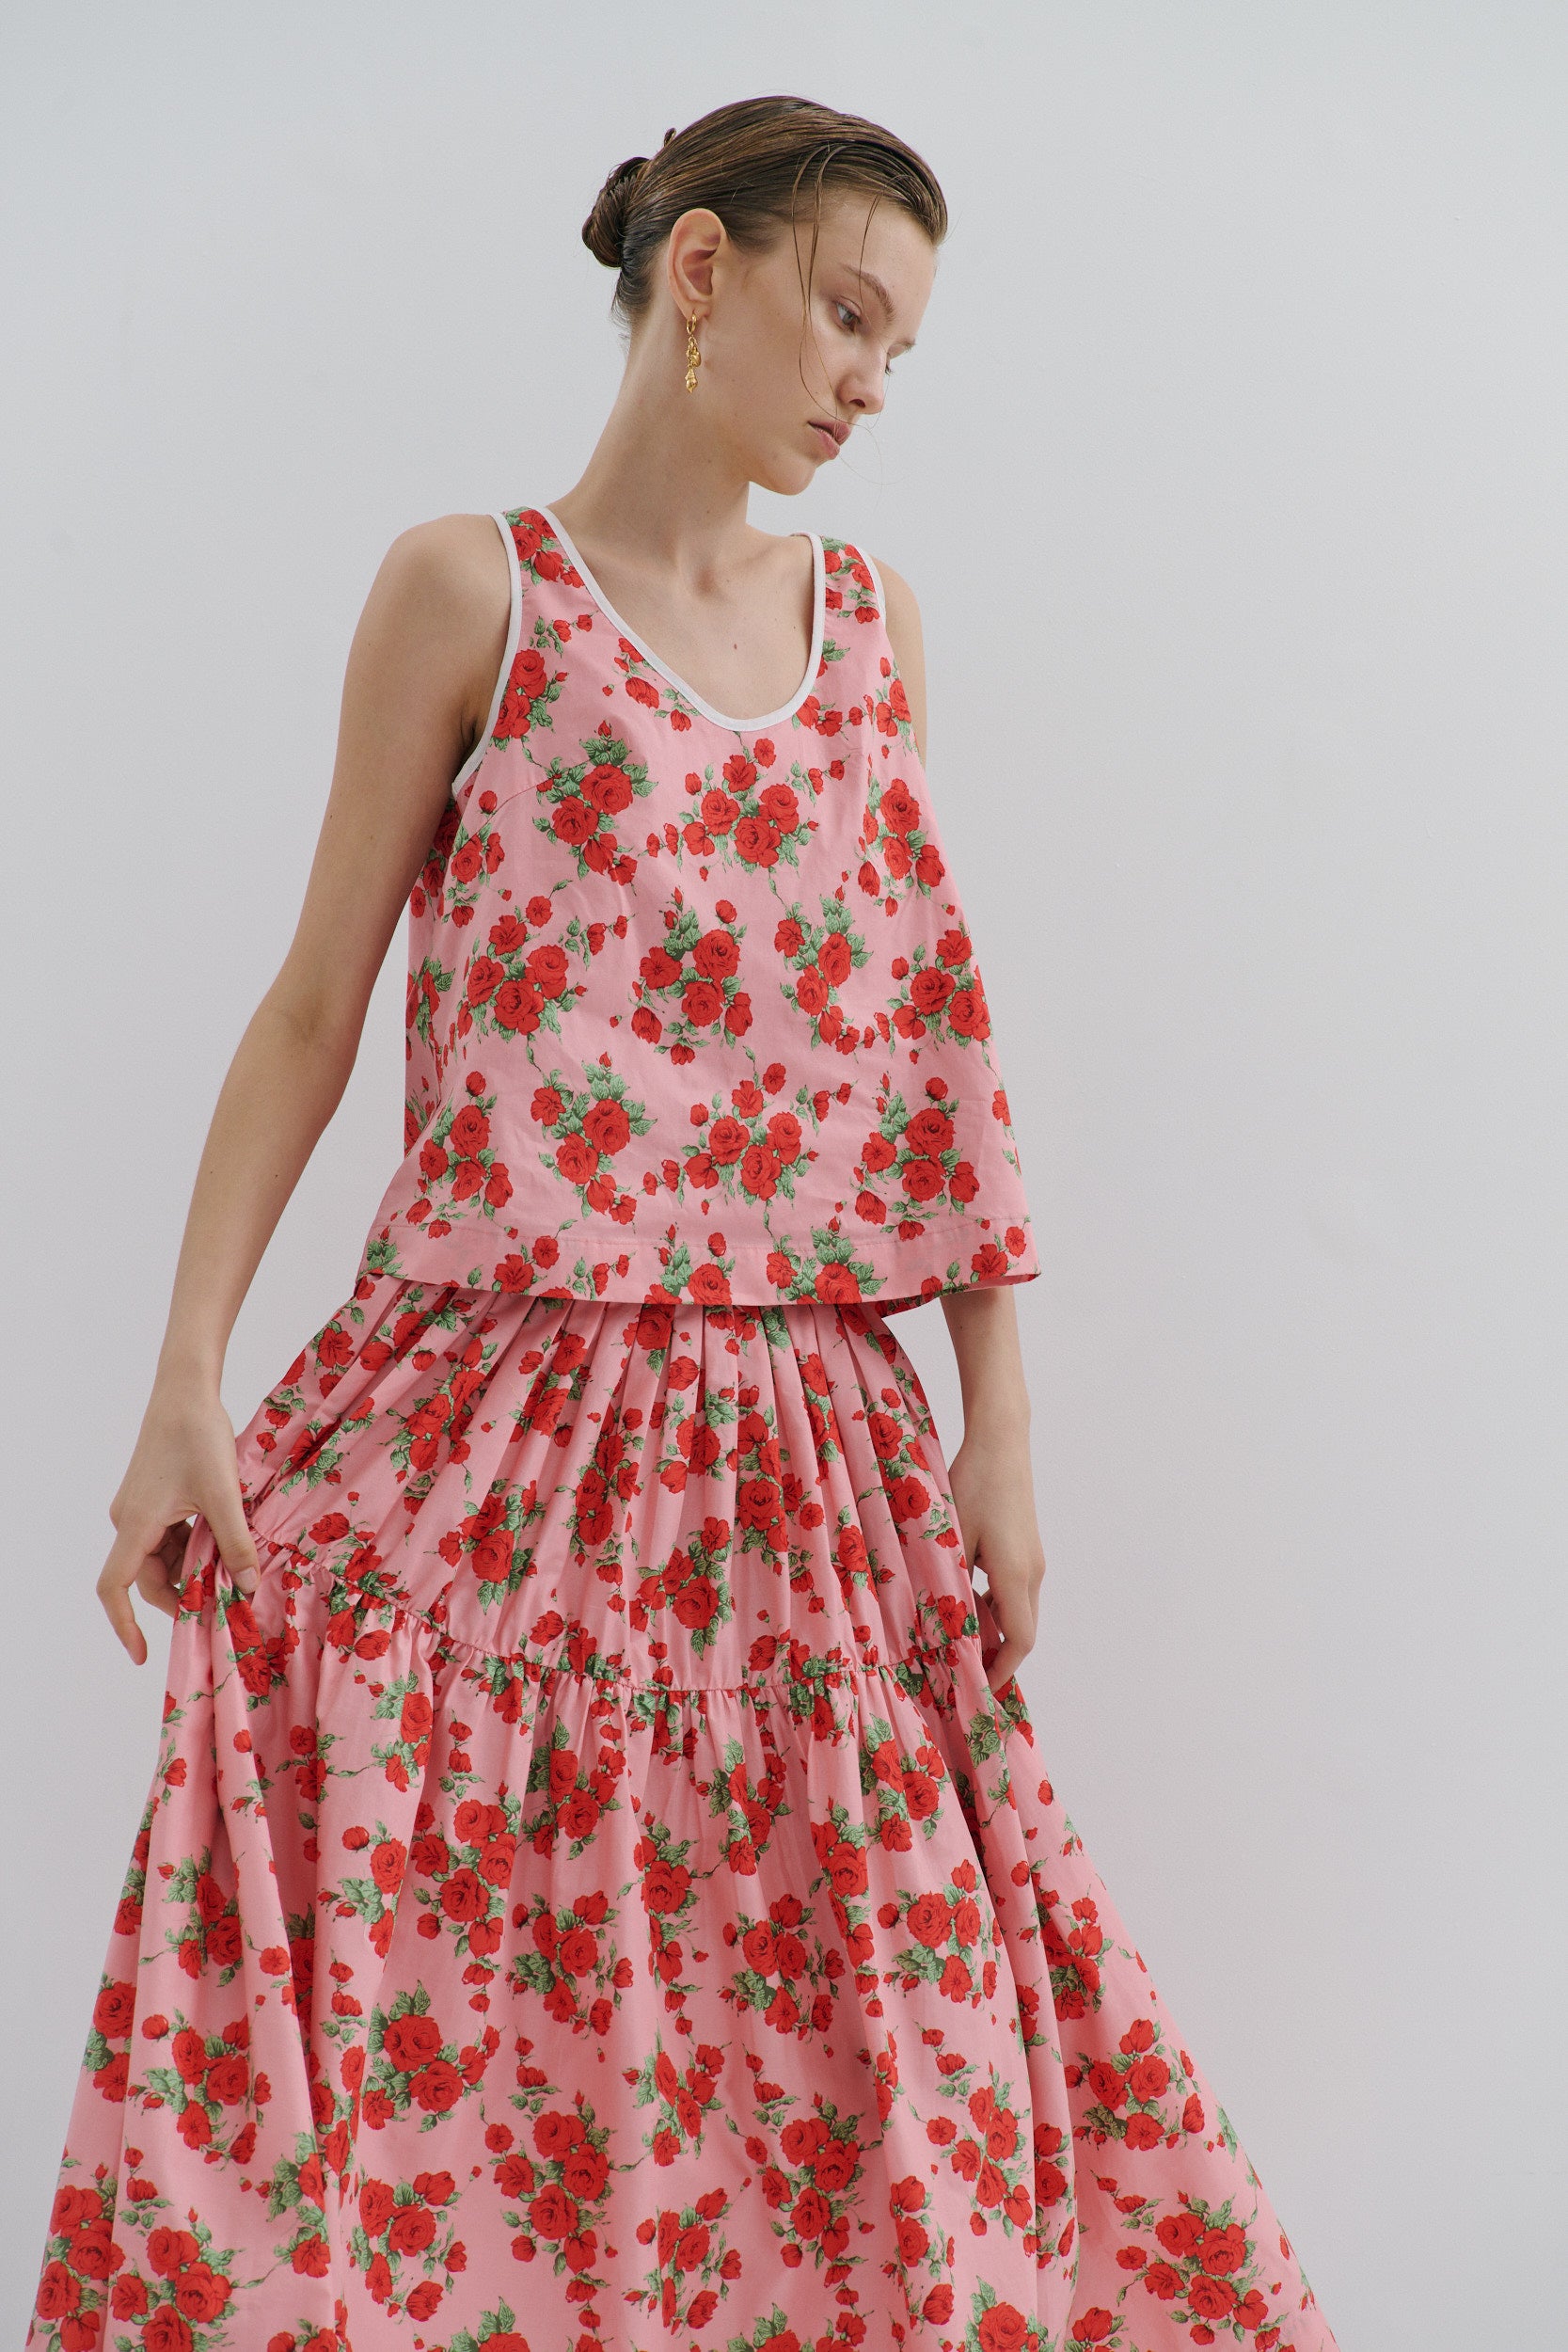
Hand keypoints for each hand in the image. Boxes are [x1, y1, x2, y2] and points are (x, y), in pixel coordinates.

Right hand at [98, 1384, 259, 1662]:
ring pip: (161, 1556)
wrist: (186, 1389)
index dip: (125, 1625)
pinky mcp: (154, 1497)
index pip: (115, 1588)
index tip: (143, 1654)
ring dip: (191, 1568)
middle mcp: (130, 1519)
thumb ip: (236, 1544)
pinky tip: (225, 1542)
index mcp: (135, 1524)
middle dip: (182, 1593)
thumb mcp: (223, 1495)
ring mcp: (140, 1508)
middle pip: (147, 1576)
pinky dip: (193, 1546)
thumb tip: (248, 1588)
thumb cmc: (198, 1435)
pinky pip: (169, 1536)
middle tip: (222, 1604)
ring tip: (231, 1571)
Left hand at [946, 1427, 1046, 1695]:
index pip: (1020, 1642)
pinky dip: (996, 1607)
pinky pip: (1016, 1591)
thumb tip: (944, 1623)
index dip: (1000, 1670)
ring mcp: (1034, 1559)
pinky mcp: (1028, 1547)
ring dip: (995, 1630)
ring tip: (957, 1639)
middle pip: (1023, 1631)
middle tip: (961, 1670)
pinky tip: (965, 1600)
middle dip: (996, 1656)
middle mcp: (1033, 1572)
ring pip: (1020, 1611)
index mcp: (1016, 1575)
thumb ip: (951, 1582)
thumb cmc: (973, 1484)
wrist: (1001, 1443)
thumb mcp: (952, 1536)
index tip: (977, 1688)